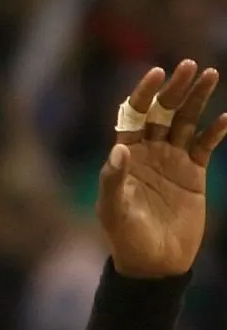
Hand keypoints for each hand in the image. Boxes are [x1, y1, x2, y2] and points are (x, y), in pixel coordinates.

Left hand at [97, 60, 226, 277]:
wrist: (154, 263)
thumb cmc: (126, 237)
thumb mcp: (114, 210)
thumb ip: (114, 180)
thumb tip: (119, 150)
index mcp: (126, 156)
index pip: (134, 117)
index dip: (143, 94)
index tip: (156, 72)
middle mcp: (149, 152)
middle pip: (162, 112)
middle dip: (175, 89)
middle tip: (190, 66)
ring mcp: (172, 161)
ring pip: (185, 122)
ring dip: (197, 100)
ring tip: (211, 75)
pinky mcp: (193, 174)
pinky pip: (205, 145)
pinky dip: (215, 131)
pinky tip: (226, 118)